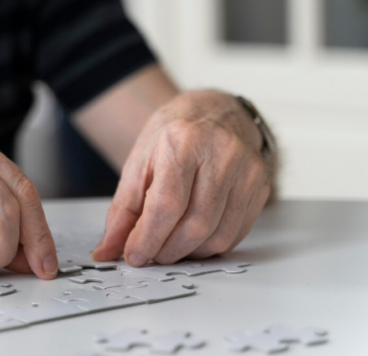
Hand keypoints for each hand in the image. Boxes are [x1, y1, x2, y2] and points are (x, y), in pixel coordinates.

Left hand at [92, 90, 271, 265]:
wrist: (215, 112)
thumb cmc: (175, 135)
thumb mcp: (139, 163)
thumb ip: (122, 210)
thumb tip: (107, 250)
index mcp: (184, 142)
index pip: (167, 204)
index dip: (148, 237)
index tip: (134, 255)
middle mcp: (221, 153)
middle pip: (195, 224)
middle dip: (167, 250)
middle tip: (150, 255)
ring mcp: (247, 171)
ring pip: (218, 235)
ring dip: (188, 253)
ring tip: (168, 248)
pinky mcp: (260, 187)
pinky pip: (235, 234)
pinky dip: (209, 246)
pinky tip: (192, 240)